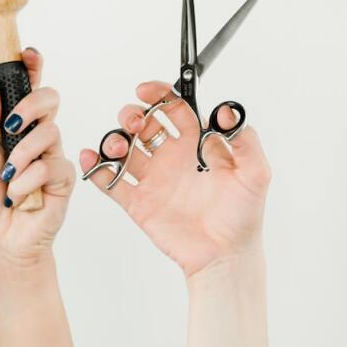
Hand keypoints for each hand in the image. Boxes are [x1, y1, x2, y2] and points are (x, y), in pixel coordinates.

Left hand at [0, 48, 75, 275]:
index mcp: (15, 129)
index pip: (28, 91)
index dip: (32, 69)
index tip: (28, 53)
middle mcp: (37, 139)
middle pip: (49, 100)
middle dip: (32, 104)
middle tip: (13, 123)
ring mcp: (53, 158)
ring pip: (50, 132)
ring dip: (22, 154)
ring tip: (8, 176)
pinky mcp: (64, 180)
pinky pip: (53, 165)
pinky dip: (29, 179)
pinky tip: (19, 195)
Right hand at [79, 80, 270, 277]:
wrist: (226, 256)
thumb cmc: (243, 216)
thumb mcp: (255, 174)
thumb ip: (246, 141)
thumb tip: (227, 113)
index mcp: (196, 145)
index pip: (174, 109)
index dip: (160, 95)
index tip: (147, 90)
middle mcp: (172, 158)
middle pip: (144, 125)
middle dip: (133, 115)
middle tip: (135, 121)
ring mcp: (153, 180)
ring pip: (124, 149)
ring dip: (115, 139)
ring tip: (119, 145)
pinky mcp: (138, 203)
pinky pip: (111, 181)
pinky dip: (97, 167)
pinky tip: (92, 158)